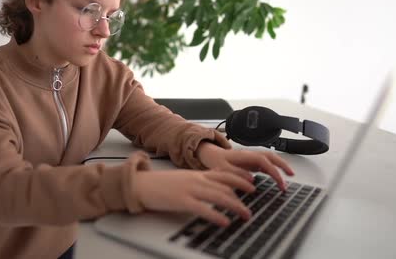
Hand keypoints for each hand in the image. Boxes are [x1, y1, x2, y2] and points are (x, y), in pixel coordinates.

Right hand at [133, 169, 254, 226]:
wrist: (141, 185)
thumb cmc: (160, 184)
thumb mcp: (183, 179)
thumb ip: (198, 182)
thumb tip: (212, 189)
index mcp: (197, 174)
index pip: (224, 174)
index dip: (240, 178)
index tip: (252, 182)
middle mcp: (196, 180)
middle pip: (226, 185)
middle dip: (243, 194)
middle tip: (254, 201)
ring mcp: (190, 190)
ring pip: (219, 196)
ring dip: (236, 206)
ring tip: (246, 214)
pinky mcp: (182, 201)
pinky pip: (203, 209)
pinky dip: (216, 215)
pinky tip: (225, 221)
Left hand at [196, 142, 293, 190]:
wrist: (209, 155)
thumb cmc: (215, 161)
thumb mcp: (221, 169)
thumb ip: (235, 174)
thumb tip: (251, 180)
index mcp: (244, 156)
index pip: (264, 161)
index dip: (273, 171)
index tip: (280, 183)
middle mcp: (250, 155)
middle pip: (270, 156)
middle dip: (283, 164)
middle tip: (291, 175)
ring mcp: (251, 158)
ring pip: (270, 158)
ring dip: (280, 165)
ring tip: (289, 176)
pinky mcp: (250, 162)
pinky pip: (265, 164)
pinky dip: (273, 169)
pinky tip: (277, 178)